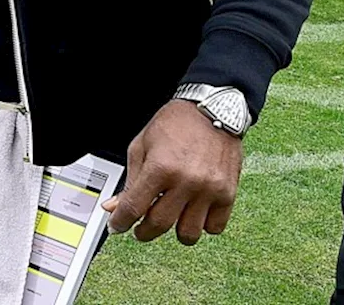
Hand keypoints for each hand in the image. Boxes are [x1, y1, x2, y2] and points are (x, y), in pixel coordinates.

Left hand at [102, 101, 242, 244]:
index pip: (135, 207)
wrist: (211, 110)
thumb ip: (130, 179)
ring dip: (174, 232)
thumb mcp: (142, 146)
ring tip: (169, 219)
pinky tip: (193, 213)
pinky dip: (201, 226)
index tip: (116, 226)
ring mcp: (209, 190)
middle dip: (144, 232)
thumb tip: (114, 206)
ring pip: (189, 233)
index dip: (121, 222)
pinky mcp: (228, 194)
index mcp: (160, 167)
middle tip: (139, 229)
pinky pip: (215, 227)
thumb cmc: (174, 125)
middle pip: (160, 224)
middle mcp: (186, 182)